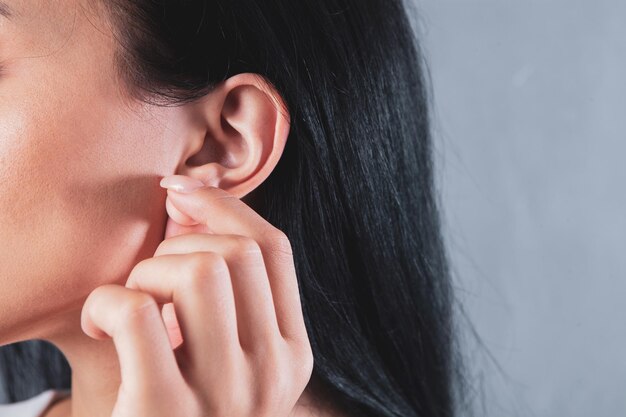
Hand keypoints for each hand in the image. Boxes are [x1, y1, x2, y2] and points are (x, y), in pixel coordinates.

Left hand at [80, 175, 313, 416]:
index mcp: (291, 355)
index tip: (180, 191)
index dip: (227, 206)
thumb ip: (229, 291)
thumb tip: (193, 193)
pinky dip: (105, 301)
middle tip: (151, 271)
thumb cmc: (187, 410)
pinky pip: (137, 311)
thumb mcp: (229, 357)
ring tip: (132, 298)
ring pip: (200, 269)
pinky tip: (98, 325)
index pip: (276, 249)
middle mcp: (270, 375)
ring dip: (149, 268)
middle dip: (182, 240)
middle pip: (237, 252)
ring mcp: (222, 396)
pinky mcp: (161, 412)